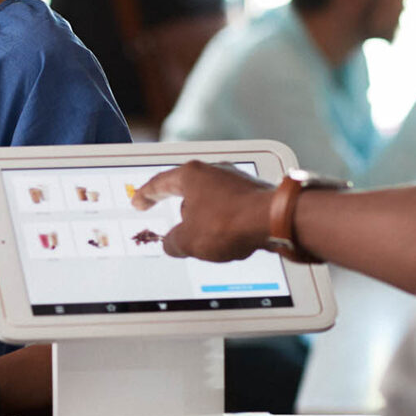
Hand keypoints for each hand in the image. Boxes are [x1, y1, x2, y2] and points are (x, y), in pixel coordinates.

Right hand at [131, 161, 273, 260]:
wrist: (276, 221)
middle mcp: (215, 171)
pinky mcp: (256, 193)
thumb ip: (172, 242)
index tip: (139, 201)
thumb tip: (171, 244)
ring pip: (213, 202)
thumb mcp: (188, 241)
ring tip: (211, 241)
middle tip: (180, 230)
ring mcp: (238, 180)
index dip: (146, 195)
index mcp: (191, 175)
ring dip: (208, 220)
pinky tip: (232, 238)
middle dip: (183, 213)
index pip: (160, 183)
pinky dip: (228, 223)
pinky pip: (233, 209)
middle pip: (189, 192)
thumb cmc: (230, 223)